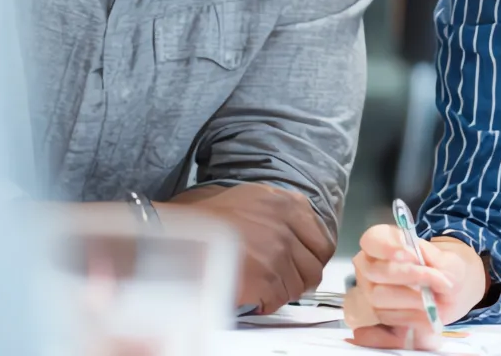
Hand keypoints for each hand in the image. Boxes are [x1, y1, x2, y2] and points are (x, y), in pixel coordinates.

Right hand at [165, 183, 331, 314]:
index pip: (323, 242)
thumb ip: (284, 213)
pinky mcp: (265, 277)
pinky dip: (267, 303)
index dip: (313, 258)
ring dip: (282, 291)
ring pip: (298, 286)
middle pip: (314, 267)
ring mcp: (278, 253)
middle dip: (301, 278)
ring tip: (261, 286)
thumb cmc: (209, 218)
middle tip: (283, 282)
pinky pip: (279, 300)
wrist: (177, 235)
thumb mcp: (255, 197)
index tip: (303, 265)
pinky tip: (252, 294)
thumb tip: (302, 237)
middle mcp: (287, 227)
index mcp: (289, 205)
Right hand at [346, 231, 486, 350]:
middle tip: (434, 279)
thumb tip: (418, 259)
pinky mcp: (376, 314)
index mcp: (383, 242)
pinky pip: (387, 317)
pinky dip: (411, 315)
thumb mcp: (449, 261)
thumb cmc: (445, 270)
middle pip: (375, 271)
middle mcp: (370, 266)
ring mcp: (370, 291)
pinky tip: (426, 312)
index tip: (410, 254)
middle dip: (408, 275)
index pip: (372, 239)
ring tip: (433, 299)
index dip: (387, 246)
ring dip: (411, 299)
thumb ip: (434, 258)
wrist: (450, 294)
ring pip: (379, 297)